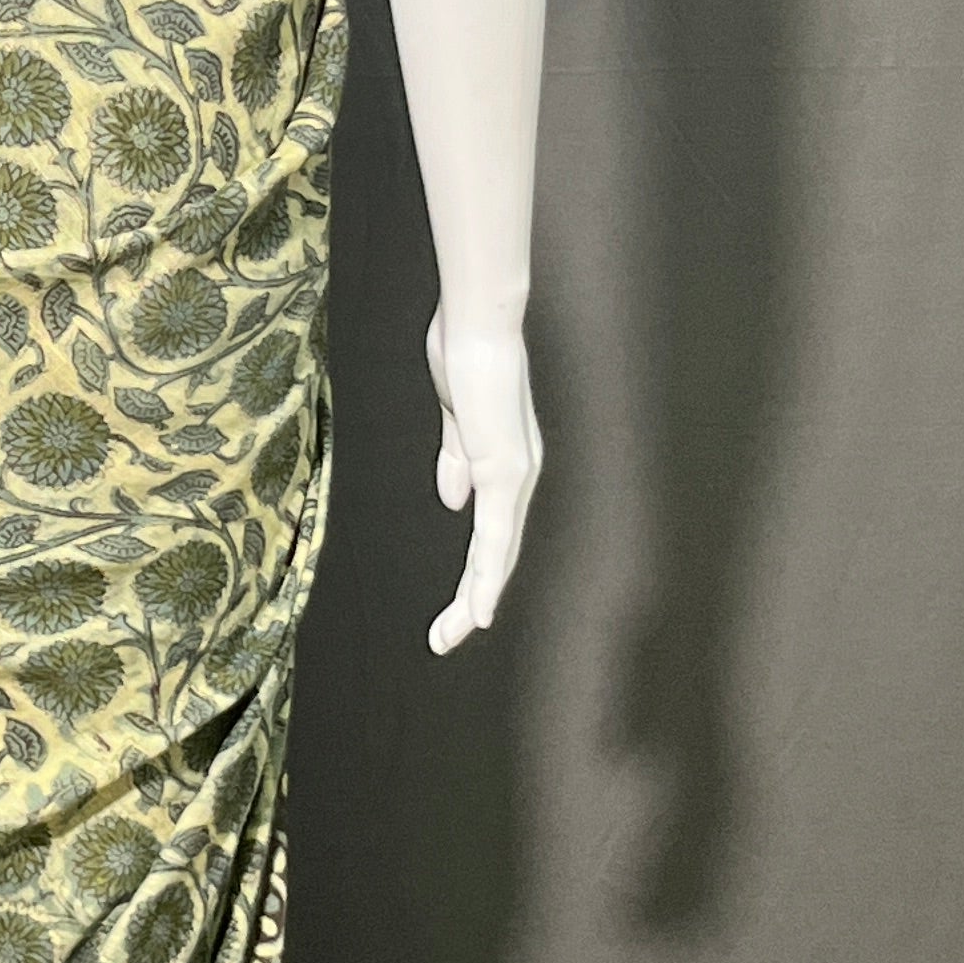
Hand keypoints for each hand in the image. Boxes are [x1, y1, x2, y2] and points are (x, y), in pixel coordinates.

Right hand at [424, 310, 539, 654]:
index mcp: (504, 464)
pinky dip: (488, 576)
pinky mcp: (503, 470)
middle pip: (496, 554)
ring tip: (450, 636)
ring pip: (496, 555)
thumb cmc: (465, 356)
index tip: (458, 609)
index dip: (476, 572)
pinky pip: (495, 536)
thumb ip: (457, 460)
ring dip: (474, 600)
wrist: (478, 324)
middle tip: (445, 638)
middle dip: (472, 600)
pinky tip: (480, 608)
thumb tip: (452, 502)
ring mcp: (513, 476)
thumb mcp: (456, 419)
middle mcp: (518, 477)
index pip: (491, 532)